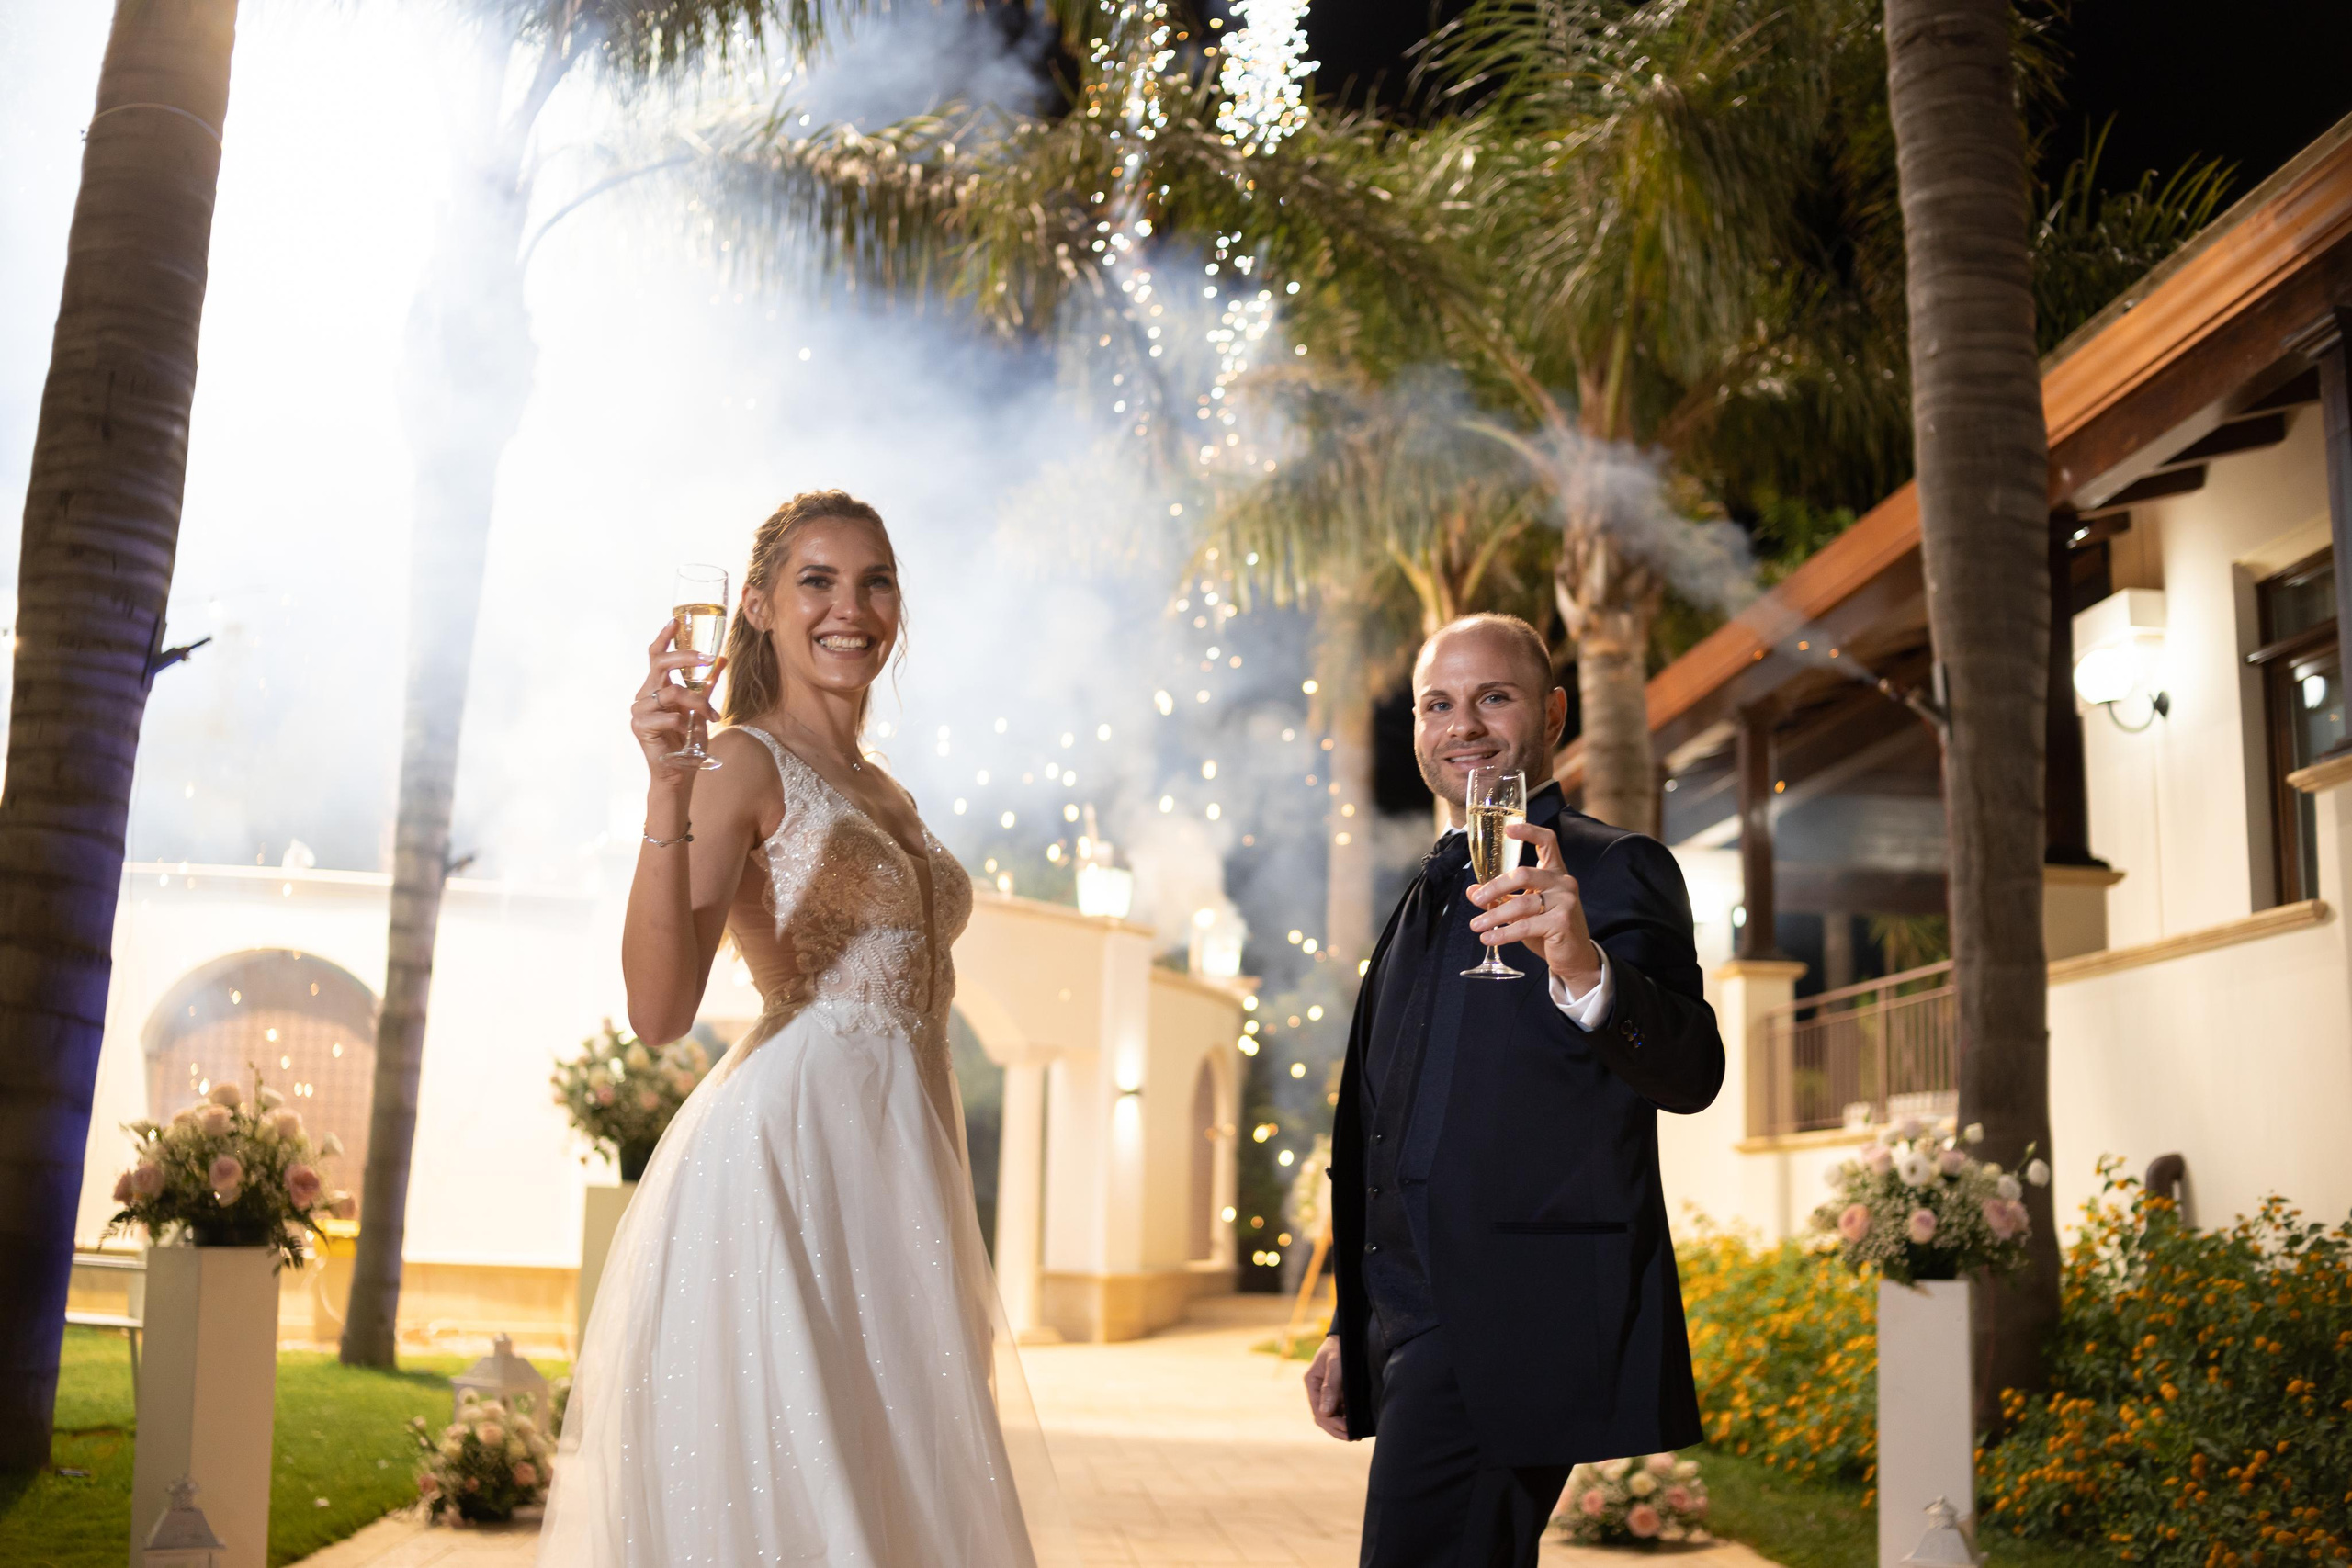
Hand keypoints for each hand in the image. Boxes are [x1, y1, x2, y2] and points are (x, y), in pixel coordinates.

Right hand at [632, 619, 725, 786]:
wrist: (679, 772)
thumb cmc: (687, 742)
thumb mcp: (701, 709)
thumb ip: (707, 684)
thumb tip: (721, 659)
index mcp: (656, 687)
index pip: (656, 656)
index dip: (665, 638)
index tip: (676, 621)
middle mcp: (645, 695)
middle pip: (660, 664)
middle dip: (686, 657)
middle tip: (709, 658)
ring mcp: (640, 710)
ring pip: (671, 691)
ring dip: (696, 702)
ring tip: (709, 715)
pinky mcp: (640, 726)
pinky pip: (668, 716)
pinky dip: (683, 722)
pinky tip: (687, 732)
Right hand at [1303, 1334, 1346, 1439]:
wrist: (1348, 1336)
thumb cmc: (1339, 1347)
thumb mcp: (1335, 1364)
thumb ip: (1330, 1387)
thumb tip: (1326, 1412)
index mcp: (1312, 1383)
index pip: (1318, 1411)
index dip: (1332, 1423)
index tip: (1346, 1430)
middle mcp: (1317, 1390)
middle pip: (1323, 1418)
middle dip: (1336, 1430)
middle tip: (1352, 1437)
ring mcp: (1327, 1392)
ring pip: (1331, 1416)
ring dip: (1341, 1427)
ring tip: (1355, 1434)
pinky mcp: (1338, 1392)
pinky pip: (1339, 1410)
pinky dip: (1346, 1418)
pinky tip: (1356, 1423)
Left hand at [1467, 821, 1602, 993]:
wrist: (1574, 957)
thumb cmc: (1547, 929)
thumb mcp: (1522, 910)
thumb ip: (1502, 897)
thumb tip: (1472, 891)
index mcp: (1555, 872)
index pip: (1547, 842)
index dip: (1529, 832)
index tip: (1508, 830)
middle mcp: (1563, 882)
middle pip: (1523, 874)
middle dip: (1495, 887)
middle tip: (1476, 900)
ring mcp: (1565, 901)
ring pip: (1521, 903)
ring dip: (1493, 916)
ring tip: (1475, 926)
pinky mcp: (1562, 922)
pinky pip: (1525, 925)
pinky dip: (1503, 934)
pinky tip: (1488, 939)